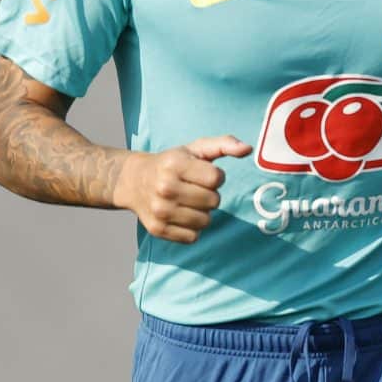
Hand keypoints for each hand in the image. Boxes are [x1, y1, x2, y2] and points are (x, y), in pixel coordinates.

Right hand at [113, 136, 250, 242]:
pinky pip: (193, 237)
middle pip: (214, 202)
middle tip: (193, 189)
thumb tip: (248, 149)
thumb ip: (224, 144)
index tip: (201, 174)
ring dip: (202, 213)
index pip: (216, 179)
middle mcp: (165, 188)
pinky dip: (192, 229)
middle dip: (210, 195)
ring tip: (187, 202)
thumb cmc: (172, 163)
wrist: (133, 181)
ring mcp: (160, 211)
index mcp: (174, 165)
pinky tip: (180, 215)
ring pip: (205, 222)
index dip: (215, 177)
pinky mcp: (158, 229)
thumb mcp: (196, 148)